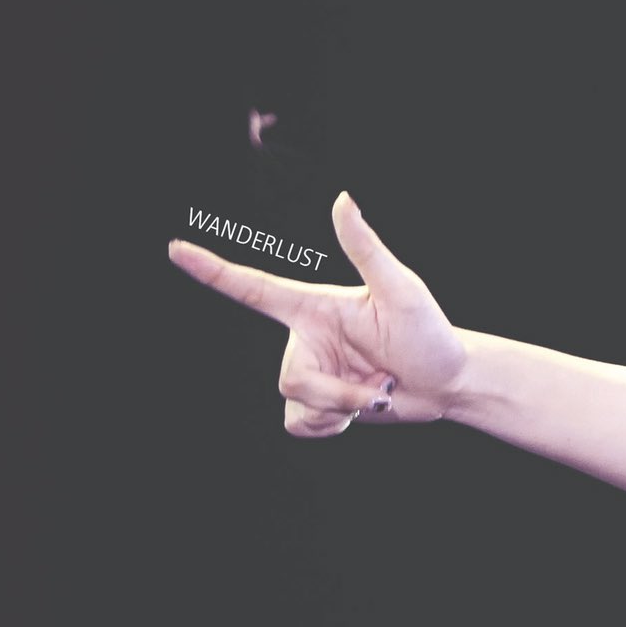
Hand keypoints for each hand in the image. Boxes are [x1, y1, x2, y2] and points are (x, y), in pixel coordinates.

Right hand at [168, 191, 468, 435]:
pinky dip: (334, 427)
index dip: (214, 271)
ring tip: (376, 392)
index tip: (176, 249)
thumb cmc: (431, 332)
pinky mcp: (321, 405)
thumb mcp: (401, 290)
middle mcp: (306, 340)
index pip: (254, 289)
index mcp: (315, 308)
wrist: (449, 383)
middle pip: (290, 380)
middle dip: (335, 393)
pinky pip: (302, 427)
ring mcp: (313, 372)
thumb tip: (344, 199)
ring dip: (341, 410)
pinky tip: (362, 410)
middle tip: (381, 385)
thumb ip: (366, 249)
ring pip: (296, 406)